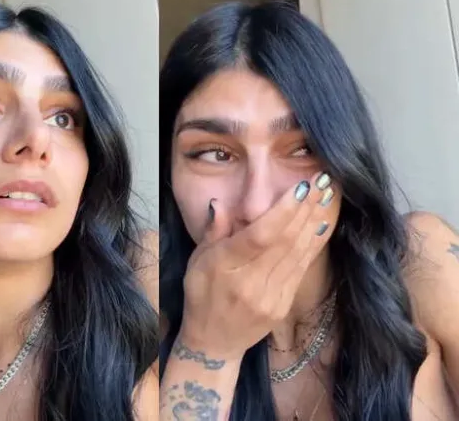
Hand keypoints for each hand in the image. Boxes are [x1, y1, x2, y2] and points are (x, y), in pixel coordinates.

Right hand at [178, 171, 333, 360]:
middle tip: (322, 180)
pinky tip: (322, 224)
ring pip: (297, 253)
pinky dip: (313, 244)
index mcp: (224, 268)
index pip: (260, 236)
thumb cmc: (201, 295)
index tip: (300, 187)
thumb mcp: (196, 261)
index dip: (283, 211)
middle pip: (285, 241)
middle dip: (306, 207)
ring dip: (314, 221)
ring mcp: (270, 297)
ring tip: (327, 194)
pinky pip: (301, 268)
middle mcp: (250, 283)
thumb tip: (220, 202)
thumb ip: (212, 232)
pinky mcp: (283, 305)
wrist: (213, 342)